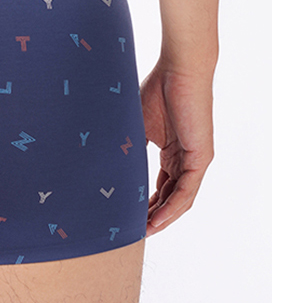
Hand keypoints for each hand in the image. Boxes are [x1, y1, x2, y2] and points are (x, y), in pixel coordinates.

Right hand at [139, 59, 215, 236]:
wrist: (179, 69)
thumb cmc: (157, 89)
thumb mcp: (135, 126)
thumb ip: (127, 148)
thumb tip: (101, 164)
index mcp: (172, 153)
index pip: (159, 187)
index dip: (144, 204)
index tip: (126, 217)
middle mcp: (186, 160)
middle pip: (169, 198)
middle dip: (151, 216)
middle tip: (131, 231)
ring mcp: (195, 160)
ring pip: (179, 199)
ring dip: (162, 218)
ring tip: (142, 232)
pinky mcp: (201, 158)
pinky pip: (187, 192)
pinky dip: (172, 208)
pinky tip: (157, 220)